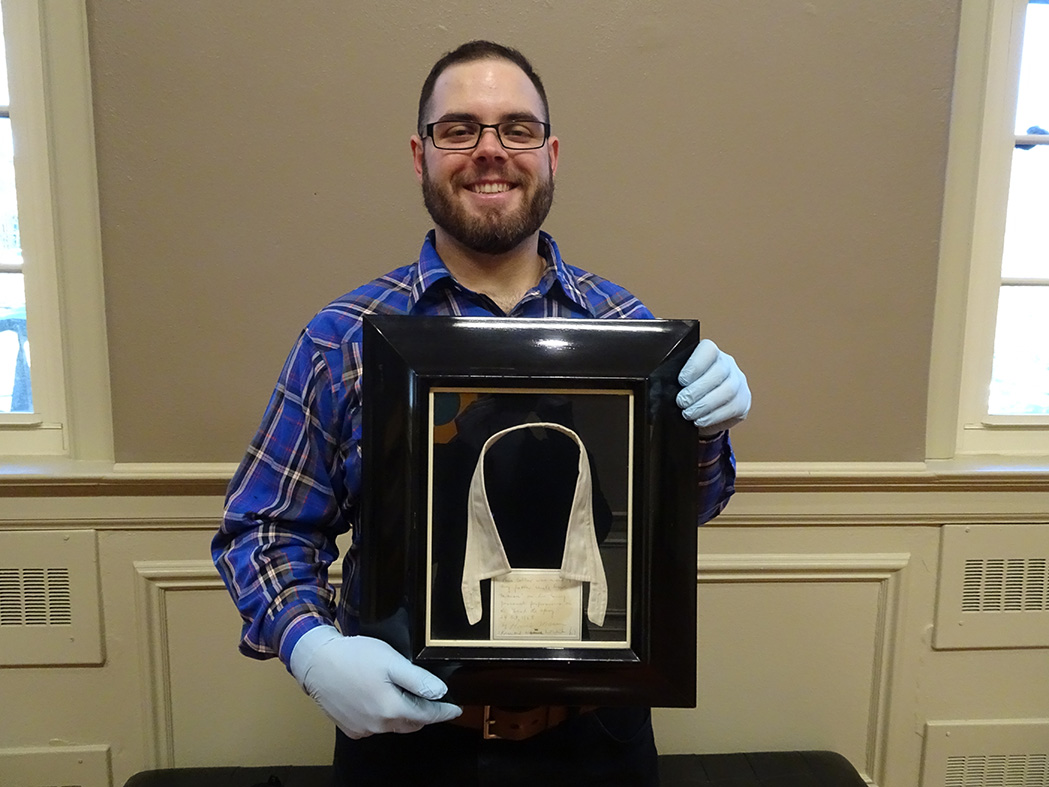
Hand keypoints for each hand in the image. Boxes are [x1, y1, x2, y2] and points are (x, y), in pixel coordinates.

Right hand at [289, 625, 461, 738]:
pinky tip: (381, 699)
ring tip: (406, 695)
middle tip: (432, 699)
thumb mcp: (392, 661)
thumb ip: (418, 680)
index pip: (427, 715)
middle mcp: (378, 725)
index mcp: (391, 709)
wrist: (317, 662)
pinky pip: (375, 726)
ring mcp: (363, 729)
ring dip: (403, 714)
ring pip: (393, 725)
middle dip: (424, 713)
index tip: (456, 708)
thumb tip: (441, 693)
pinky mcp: (350, 728)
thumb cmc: (355, 656)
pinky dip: (384, 717)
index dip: (443, 711)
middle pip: (411, 723)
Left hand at [676, 339, 750, 435]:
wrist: (706, 409)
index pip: (708, 350)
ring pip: (728, 390)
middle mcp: (728, 364)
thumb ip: (673, 378)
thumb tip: (660, 387)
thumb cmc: (689, 391)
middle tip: (682, 402)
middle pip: (719, 372)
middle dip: (697, 390)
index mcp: (711, 354)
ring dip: (705, 405)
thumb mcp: (681, 381)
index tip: (681, 381)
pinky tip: (701, 420)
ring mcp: (738, 382)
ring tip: (689, 413)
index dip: (695, 365)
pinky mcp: (744, 401)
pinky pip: (733, 407)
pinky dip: (714, 416)